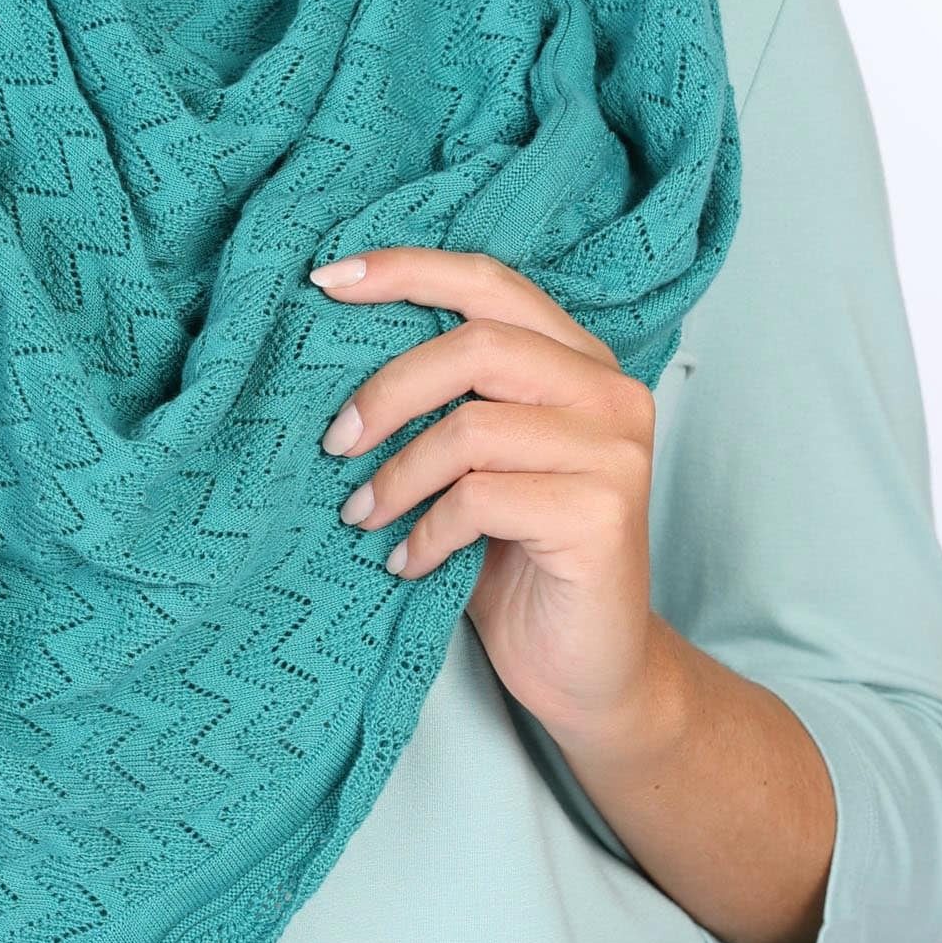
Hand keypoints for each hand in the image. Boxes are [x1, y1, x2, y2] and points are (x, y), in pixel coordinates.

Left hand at [309, 245, 671, 754]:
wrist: (588, 672)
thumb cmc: (518, 558)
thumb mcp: (478, 461)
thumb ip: (447, 398)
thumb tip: (336, 342)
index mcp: (579, 359)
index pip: (489, 280)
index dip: (406, 270)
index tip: (326, 279)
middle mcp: (610, 392)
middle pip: (477, 345)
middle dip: (387, 390)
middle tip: (333, 441)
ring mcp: (615, 454)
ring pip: (472, 428)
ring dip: (396, 475)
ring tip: (361, 515)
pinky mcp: (603, 516)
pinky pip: (482, 499)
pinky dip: (425, 531)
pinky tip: (406, 562)